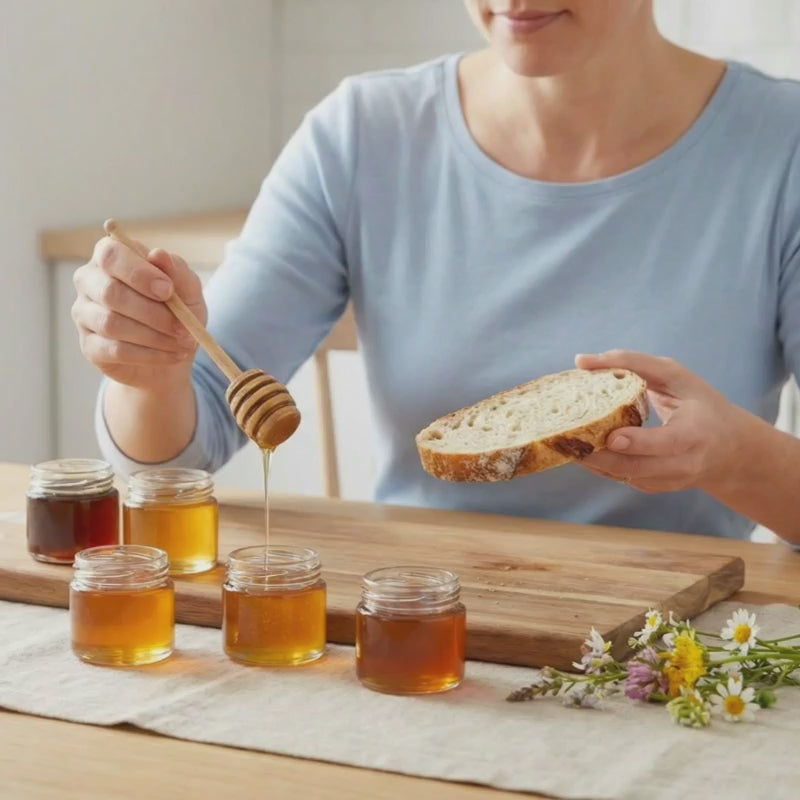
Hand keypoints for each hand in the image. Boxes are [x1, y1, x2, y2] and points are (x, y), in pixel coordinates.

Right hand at [72, 236, 206, 390]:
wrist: (175, 351)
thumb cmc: (178, 310)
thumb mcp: (188, 290)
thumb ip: (177, 271)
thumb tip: (158, 254)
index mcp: (111, 257)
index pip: (111, 254)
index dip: (139, 273)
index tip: (168, 291)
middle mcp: (90, 281)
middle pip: (110, 292)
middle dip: (152, 313)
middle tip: (184, 327)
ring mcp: (84, 314)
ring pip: (112, 324)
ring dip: (154, 336)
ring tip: (183, 342)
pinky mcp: (90, 346)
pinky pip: (115, 350)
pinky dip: (150, 354)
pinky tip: (172, 355)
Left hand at [573, 350, 745, 493]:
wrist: (730, 449)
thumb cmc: (699, 403)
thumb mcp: (676, 376)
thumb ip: (632, 363)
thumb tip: (581, 361)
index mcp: (696, 433)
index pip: (667, 443)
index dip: (639, 442)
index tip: (612, 436)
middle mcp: (684, 464)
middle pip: (637, 467)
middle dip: (600, 456)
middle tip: (568, 440)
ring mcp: (669, 481)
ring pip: (624, 477)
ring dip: (591, 462)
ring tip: (563, 443)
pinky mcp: (654, 488)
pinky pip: (621, 479)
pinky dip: (597, 465)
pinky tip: (577, 449)